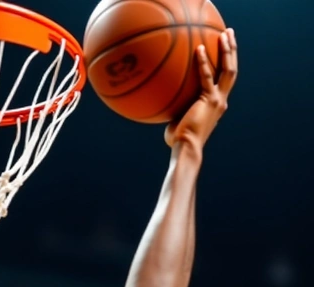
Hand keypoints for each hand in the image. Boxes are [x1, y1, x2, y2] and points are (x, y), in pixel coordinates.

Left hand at [165, 29, 237, 148]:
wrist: (186, 148)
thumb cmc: (178, 139)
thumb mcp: (178, 118)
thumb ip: (176, 107)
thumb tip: (161, 98)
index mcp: (216, 104)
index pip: (223, 80)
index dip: (224, 64)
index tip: (222, 51)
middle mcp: (221, 100)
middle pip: (231, 70)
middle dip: (232, 51)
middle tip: (229, 34)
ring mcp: (218, 100)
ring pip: (228, 70)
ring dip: (228, 51)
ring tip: (225, 34)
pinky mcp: (210, 100)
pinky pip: (207, 77)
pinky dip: (203, 62)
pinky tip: (198, 49)